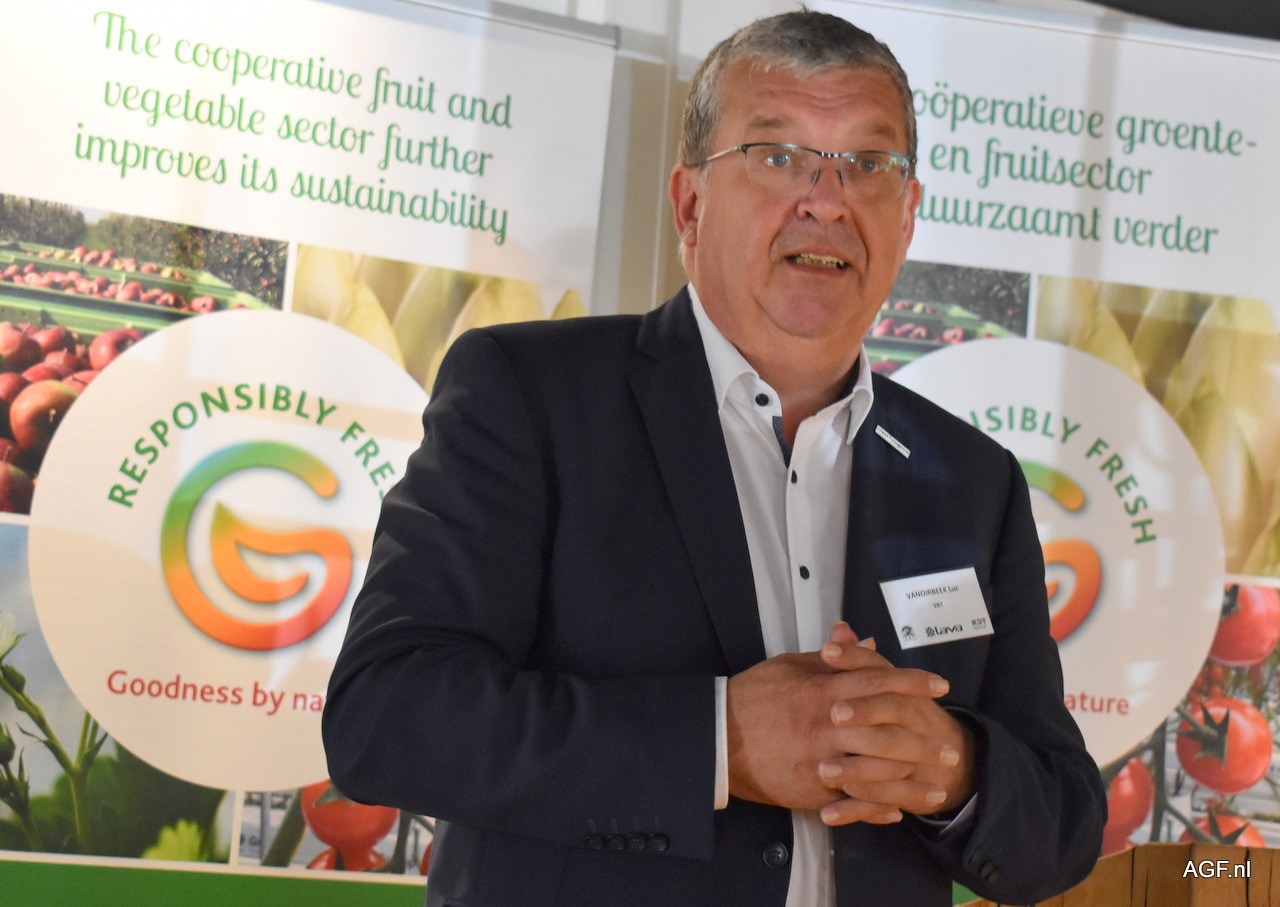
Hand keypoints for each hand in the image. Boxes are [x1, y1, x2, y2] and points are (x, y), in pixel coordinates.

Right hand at [724, 626, 951, 823]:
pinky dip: (878, 807)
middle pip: (888, 732)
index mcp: (822, 691)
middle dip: (923, 740)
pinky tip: (898, 809)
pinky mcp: (810, 791)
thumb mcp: (789, 665)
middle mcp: (827, 727)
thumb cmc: (753, 696)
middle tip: (949, 747)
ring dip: (911, 780)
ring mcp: (820, 762)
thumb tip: (861, 638)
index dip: (913, 682)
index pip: (878, 682)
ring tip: (936, 784)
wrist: (716, 738)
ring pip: (877, 772)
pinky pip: (853, 802)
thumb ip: (831, 658)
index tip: (940, 686)